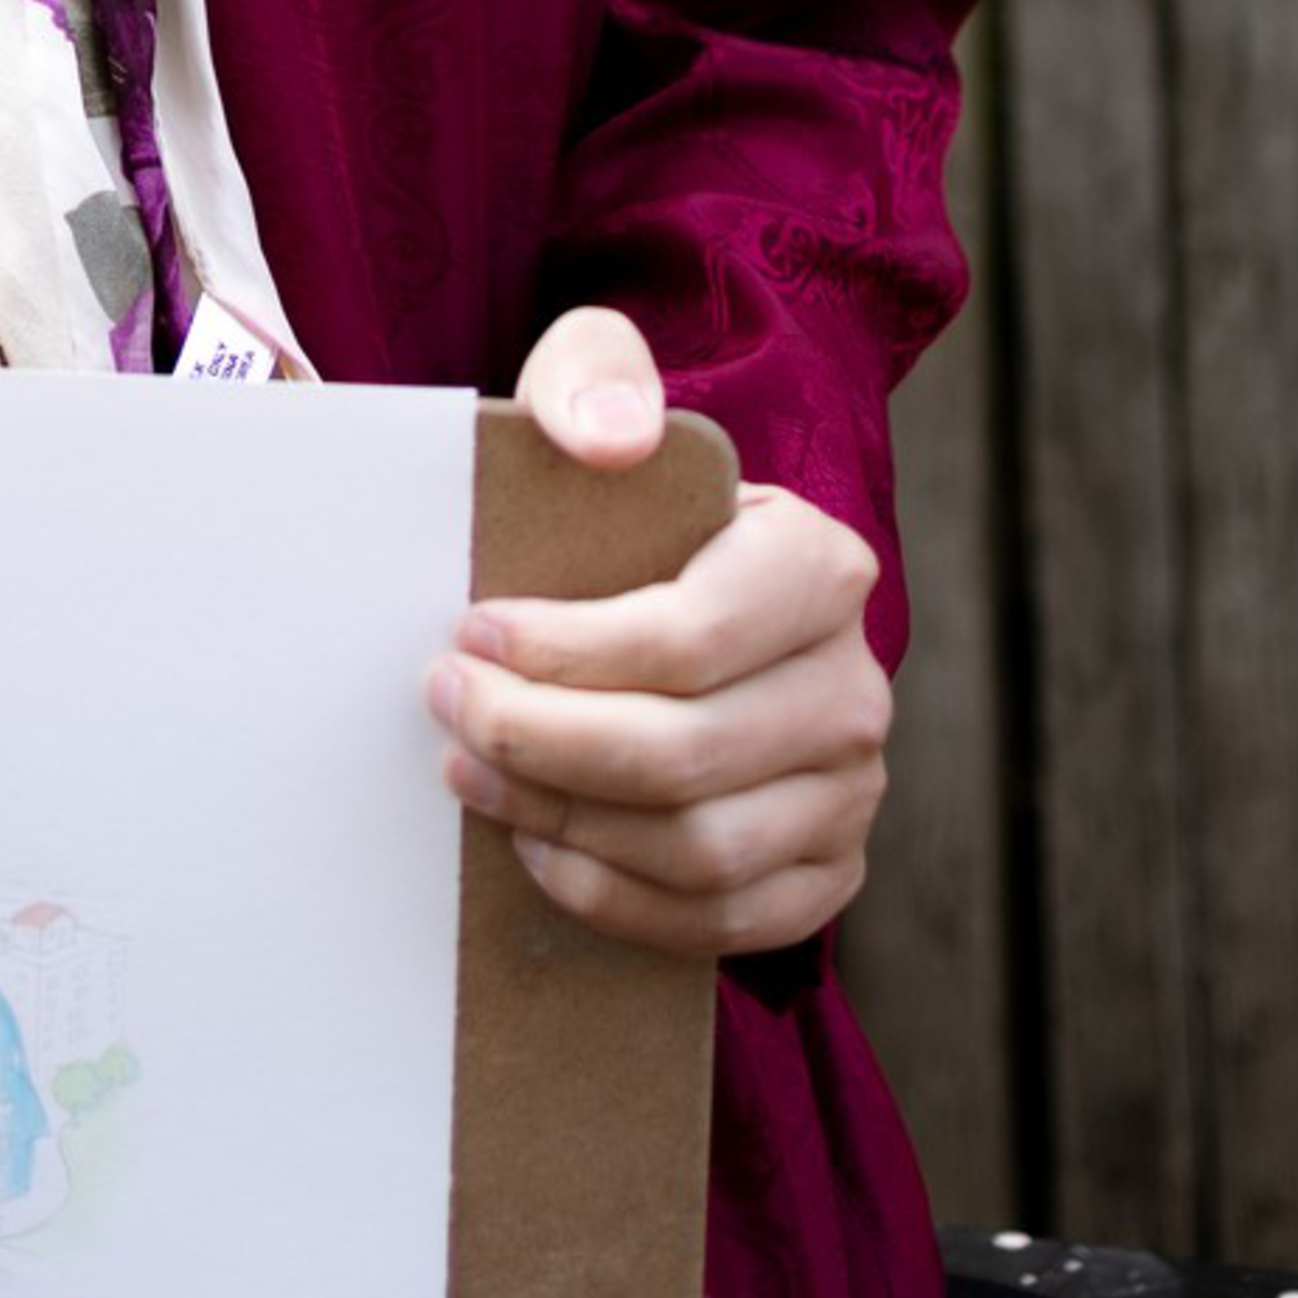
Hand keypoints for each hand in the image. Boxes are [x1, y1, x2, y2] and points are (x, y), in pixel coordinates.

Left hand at [422, 306, 887, 962]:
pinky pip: (723, 919)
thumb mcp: (600, 393)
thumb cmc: (626, 501)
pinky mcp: (826, 872)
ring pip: (701, 849)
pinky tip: (539, 848)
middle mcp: (852, 687)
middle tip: (444, 708)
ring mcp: (851, 791)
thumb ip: (594, 378)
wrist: (679, 592)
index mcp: (817, 566)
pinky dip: (618, 901)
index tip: (468, 633)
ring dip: (564, 822)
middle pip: (685, 754)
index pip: (691, 637)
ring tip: (468, 773)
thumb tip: (609, 441)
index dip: (566, 652)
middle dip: (540, 741)